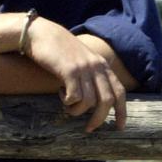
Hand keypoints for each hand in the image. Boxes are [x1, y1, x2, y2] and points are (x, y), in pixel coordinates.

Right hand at [26, 18, 126, 132]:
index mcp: (101, 64)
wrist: (39, 33)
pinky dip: (67, 101)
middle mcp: (96, 66)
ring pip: (89, 102)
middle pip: (107, 100)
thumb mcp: (81, 57)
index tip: (120, 127)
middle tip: (89, 128)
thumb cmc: (57, 48)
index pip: (120, 91)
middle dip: (99, 118)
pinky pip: (74, 96)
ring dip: (77, 110)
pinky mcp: (69, 71)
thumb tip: (96, 97)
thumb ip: (91, 71)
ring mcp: (83, 68)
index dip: (122, 111)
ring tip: (67, 106)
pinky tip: (59, 94)